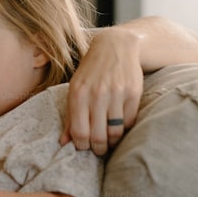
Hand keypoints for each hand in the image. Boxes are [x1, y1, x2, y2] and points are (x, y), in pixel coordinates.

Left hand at [61, 28, 142, 155]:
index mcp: (78, 94)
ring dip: (112, 142)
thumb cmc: (91, 71)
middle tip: (99, 150)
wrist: (115, 46)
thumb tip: (64, 142)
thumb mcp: (75, 88)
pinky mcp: (133, 93)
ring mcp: (116, 93)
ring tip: (109, 142)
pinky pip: (129, 121)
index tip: (84, 147)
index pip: (79, 131)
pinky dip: (124, 129)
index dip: (82, 145)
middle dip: (98, 148)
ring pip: (115, 131)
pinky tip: (119, 127)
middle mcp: (97, 94)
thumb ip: (70, 116)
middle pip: (98, 135)